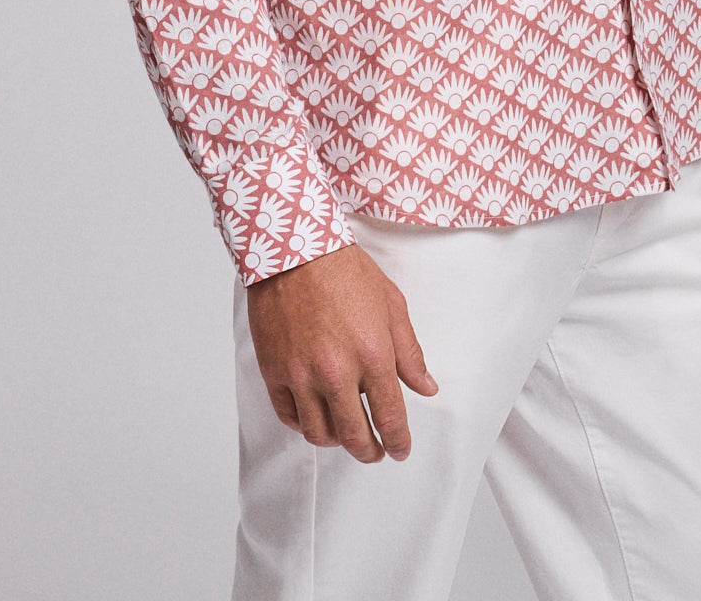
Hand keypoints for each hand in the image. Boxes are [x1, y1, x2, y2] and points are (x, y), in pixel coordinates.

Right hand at [245, 242, 438, 462]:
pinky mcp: (274, 370)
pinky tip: (315, 414)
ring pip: (318, 433)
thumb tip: (426, 387)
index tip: (399, 449)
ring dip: (336, 440)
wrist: (295, 248)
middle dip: (370, 451)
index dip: (398, 441)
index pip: (390, 418)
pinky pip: (288, 415)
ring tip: (345, 432)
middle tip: (375, 451)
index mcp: (372, 355)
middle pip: (354, 436)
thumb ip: (409, 352)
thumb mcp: (391, 305)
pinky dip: (303, 423)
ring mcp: (301, 374)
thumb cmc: (345, 271)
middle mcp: (336, 372)